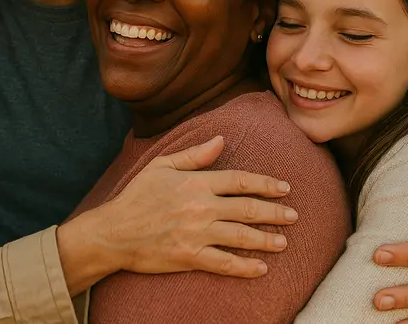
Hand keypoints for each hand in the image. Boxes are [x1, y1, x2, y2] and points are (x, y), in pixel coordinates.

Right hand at [59, 136, 295, 293]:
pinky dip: (245, 267)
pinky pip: (225, 263)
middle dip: (275, 212)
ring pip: (241, 236)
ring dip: (266, 239)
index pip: (241, 181)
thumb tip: (221, 140)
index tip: (284, 188)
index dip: (266, 184)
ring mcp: (197, 233)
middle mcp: (202, 207)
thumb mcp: (162, 165)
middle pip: (248, 209)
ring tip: (283, 241)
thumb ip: (194, 154)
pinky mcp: (191, 256)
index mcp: (196, 183)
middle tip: (293, 215)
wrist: (114, 232)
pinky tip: (261, 268)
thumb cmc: (137, 196)